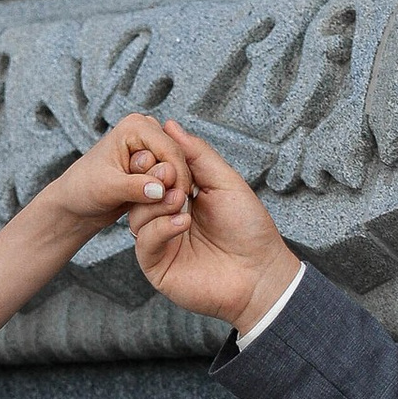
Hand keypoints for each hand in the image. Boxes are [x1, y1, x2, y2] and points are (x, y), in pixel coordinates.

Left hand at [47, 117, 190, 236]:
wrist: (76, 203)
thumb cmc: (83, 190)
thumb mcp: (108, 189)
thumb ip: (135, 188)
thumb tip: (160, 189)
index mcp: (135, 126)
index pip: (170, 150)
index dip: (178, 177)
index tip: (178, 202)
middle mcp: (147, 131)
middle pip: (178, 158)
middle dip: (173, 184)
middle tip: (161, 207)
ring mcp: (151, 146)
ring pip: (177, 170)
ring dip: (170, 190)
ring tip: (153, 207)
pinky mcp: (153, 162)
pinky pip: (173, 178)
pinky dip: (168, 193)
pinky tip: (156, 206)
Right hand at [123, 121, 297, 333]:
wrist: (261, 273)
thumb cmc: (249, 228)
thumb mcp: (225, 182)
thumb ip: (198, 154)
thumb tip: (170, 125)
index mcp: (182, 198)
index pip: (155, 173)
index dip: (157, 162)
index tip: (168, 156)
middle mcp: (167, 219)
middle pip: (141, 193)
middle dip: (154, 180)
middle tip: (172, 176)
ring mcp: (161, 243)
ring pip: (137, 215)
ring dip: (157, 204)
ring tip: (181, 201)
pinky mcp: (157, 266)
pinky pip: (144, 242)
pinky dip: (160, 228)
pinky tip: (183, 223)